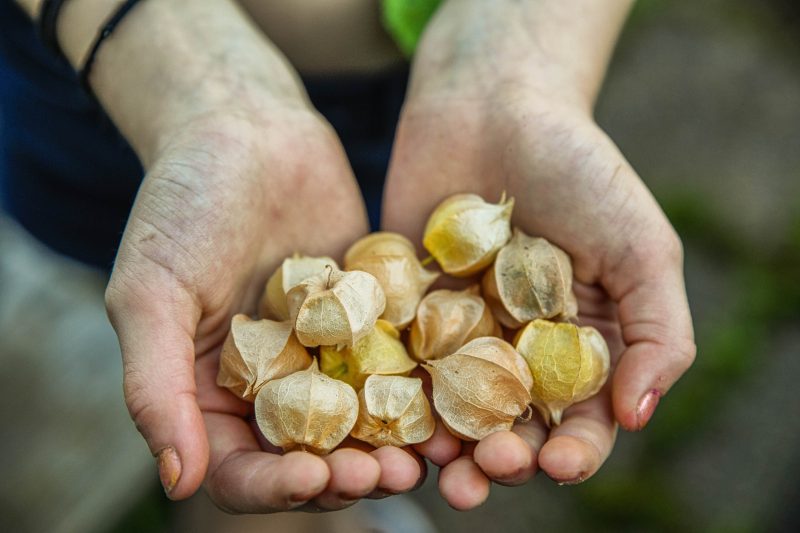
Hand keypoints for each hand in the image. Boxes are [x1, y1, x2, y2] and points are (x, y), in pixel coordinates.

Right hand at [105, 101, 422, 512]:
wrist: (249, 129)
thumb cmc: (183, 204)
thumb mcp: (152, 292)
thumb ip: (155, 387)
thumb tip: (176, 483)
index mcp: (212, 394)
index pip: (240, 469)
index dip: (275, 488)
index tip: (313, 479)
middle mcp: (274, 386)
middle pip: (312, 458)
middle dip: (347, 477)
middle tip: (385, 478)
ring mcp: (328, 356)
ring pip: (365, 424)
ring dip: (394, 448)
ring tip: (425, 458)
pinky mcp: (373, 322)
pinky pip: (401, 366)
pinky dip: (424, 390)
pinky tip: (453, 398)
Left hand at [383, 57, 694, 509]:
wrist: (493, 101)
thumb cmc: (580, 168)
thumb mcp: (643, 246)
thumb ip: (657, 333)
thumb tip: (637, 418)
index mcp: (576, 346)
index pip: (579, 421)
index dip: (574, 453)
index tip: (558, 464)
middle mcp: (513, 350)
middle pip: (508, 427)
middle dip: (500, 460)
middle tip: (485, 470)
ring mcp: (453, 332)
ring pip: (445, 409)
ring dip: (441, 444)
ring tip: (433, 462)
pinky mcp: (400, 309)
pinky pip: (393, 362)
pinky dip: (390, 393)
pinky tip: (384, 414)